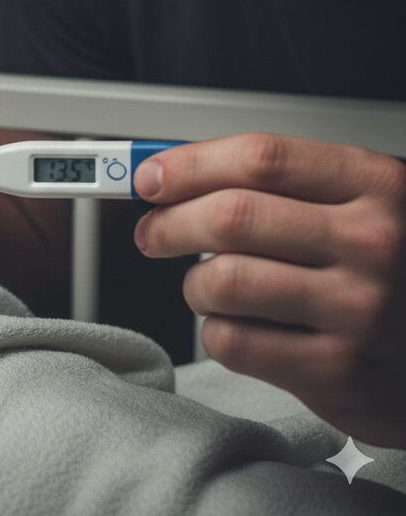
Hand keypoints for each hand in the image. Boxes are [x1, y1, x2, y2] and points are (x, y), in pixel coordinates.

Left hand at [133, 133, 405, 446]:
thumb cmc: (394, 264)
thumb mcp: (361, 199)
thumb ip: (280, 180)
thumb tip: (168, 171)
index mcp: (376, 183)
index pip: (259, 158)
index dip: (188, 164)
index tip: (149, 177)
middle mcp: (373, 243)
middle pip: (231, 217)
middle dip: (169, 223)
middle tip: (152, 233)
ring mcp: (360, 310)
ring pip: (223, 282)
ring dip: (193, 283)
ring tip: (203, 284)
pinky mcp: (340, 373)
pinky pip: (234, 342)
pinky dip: (214, 330)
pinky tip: (234, 324)